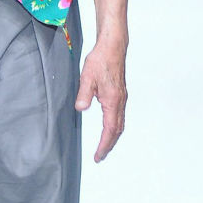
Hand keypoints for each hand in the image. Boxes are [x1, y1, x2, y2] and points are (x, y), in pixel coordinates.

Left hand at [75, 38, 127, 161]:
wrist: (112, 46)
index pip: (110, 129)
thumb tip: (81, 109)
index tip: (98, 155)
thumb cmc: (101, 59)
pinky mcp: (120, 92)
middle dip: (109, 144)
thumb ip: (84, 94)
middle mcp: (120, 101)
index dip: (104, 144)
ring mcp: (121, 97)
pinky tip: (108, 124)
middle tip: (100, 155)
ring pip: (120, 123)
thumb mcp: (87, 77)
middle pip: (117, 130)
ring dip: (112, 136)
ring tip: (104, 144)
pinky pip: (119, 114)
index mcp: (112, 100)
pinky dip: (114, 125)